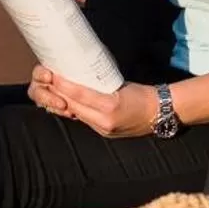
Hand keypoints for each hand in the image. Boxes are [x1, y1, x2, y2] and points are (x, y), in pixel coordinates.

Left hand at [28, 66, 158, 137]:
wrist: (159, 113)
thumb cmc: (142, 94)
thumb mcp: (121, 84)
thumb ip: (99, 85)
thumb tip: (78, 78)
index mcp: (111, 105)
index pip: (81, 95)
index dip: (64, 85)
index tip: (54, 74)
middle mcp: (105, 121)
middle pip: (74, 107)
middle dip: (59, 94)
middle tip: (49, 80)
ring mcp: (104, 129)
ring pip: (77, 115)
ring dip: (64, 103)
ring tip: (54, 90)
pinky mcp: (104, 133)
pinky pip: (85, 120)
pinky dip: (76, 110)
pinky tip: (68, 102)